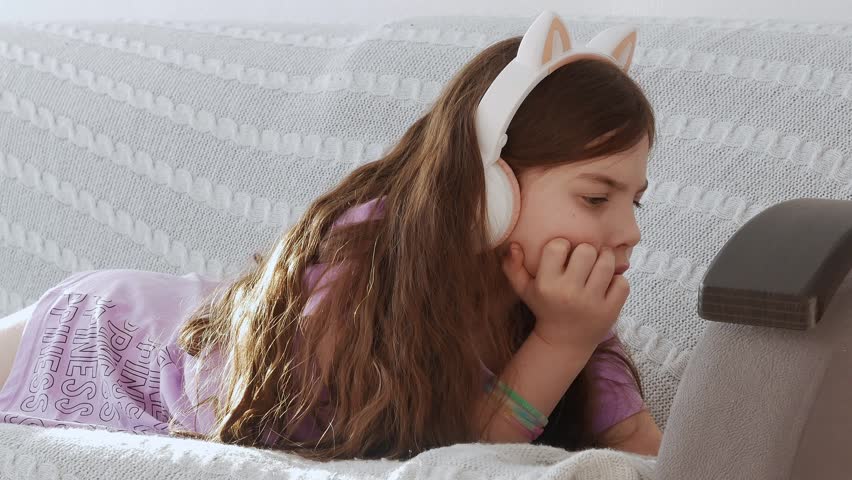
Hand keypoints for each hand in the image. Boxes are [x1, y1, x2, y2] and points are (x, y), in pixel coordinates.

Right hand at [501, 238, 629, 349]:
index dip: (562, 246)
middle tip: (584, 258)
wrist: (564, 342)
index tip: (562, 256)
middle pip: (586, 250)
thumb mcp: (524, 290)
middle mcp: (568, 293)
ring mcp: (591, 302)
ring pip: (607, 263)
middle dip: (586, 251)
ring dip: (605, 259)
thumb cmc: (545, 308)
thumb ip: (512, 267)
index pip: (558, 246)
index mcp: (546, 285)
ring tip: (599, 264)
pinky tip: (608, 284)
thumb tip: (513, 245)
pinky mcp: (610, 310)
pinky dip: (618, 280)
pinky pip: (622, 282)